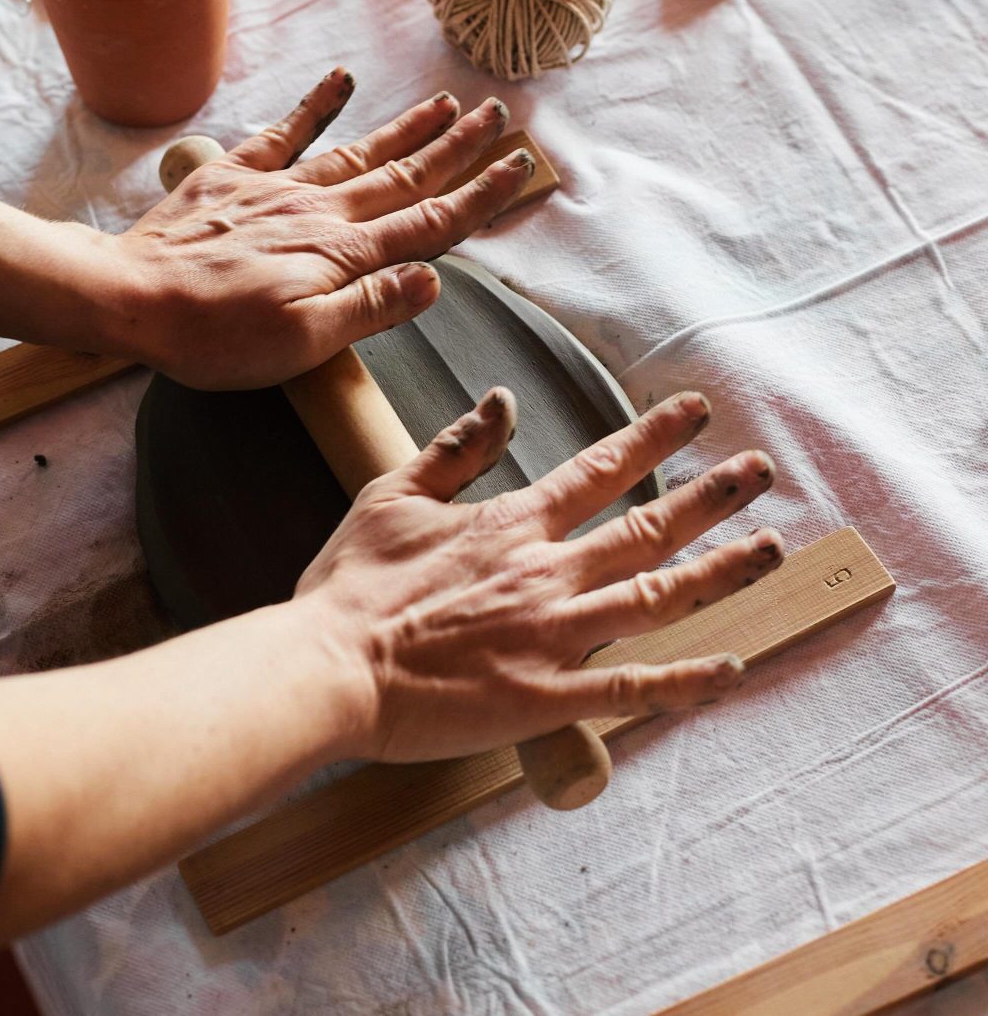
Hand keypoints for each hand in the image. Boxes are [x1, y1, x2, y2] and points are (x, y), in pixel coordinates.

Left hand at [113, 69, 530, 389]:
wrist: (130, 298)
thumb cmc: (215, 336)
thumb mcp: (303, 344)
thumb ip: (371, 308)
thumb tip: (434, 278)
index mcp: (343, 255)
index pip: (430, 223)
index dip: (479, 196)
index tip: (516, 168)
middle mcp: (321, 212)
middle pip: (405, 175)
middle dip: (457, 148)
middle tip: (499, 116)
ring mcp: (279, 188)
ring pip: (360, 151)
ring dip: (407, 128)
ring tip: (446, 102)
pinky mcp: (236, 176)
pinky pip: (286, 131)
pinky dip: (316, 103)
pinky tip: (342, 78)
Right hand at [295, 389, 781, 762]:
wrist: (328, 667)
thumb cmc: (353, 585)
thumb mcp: (394, 493)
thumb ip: (456, 449)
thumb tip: (501, 402)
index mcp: (512, 523)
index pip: (600, 469)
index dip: (653, 437)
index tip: (695, 412)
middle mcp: (547, 572)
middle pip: (648, 527)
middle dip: (712, 495)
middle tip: (761, 470)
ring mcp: (553, 637)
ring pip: (657, 598)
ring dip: (720, 573)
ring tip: (771, 549)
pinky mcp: (545, 698)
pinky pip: (631, 691)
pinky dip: (686, 680)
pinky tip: (733, 666)